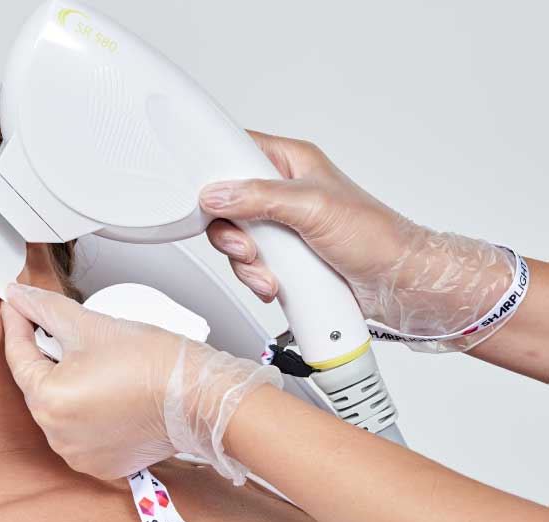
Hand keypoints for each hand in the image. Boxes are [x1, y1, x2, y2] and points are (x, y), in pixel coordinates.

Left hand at [0, 283, 281, 482]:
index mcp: (49, 401)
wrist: (198, 395)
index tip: (16, 304)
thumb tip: (19, 296)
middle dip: (46, 354)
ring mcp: (79, 454)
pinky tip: (102, 389)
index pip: (18, 355)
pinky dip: (85, 410)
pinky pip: (79, 431)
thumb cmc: (155, 363)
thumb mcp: (90, 324)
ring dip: (65, 383)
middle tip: (62, 328)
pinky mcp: (101, 463)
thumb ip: (46, 308)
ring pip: (59, 407)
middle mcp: (58, 435)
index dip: (17, 323)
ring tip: (91, 360)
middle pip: (38, 383)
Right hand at [200, 130, 514, 351]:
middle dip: (230, 231)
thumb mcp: (312, 207)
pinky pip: (249, 264)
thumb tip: (217, 194)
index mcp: (291, 163)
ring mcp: (281, 226)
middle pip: (226, 203)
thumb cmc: (376, 236)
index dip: (215, 171)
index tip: (206, 196)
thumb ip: (259, 198)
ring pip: (234, 238)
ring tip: (269, 272)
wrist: (399, 285)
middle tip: (248, 245)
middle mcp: (282, 192)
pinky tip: (275, 283)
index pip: (236, 151)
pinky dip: (256, 277)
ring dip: (246, 261)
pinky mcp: (283, 257)